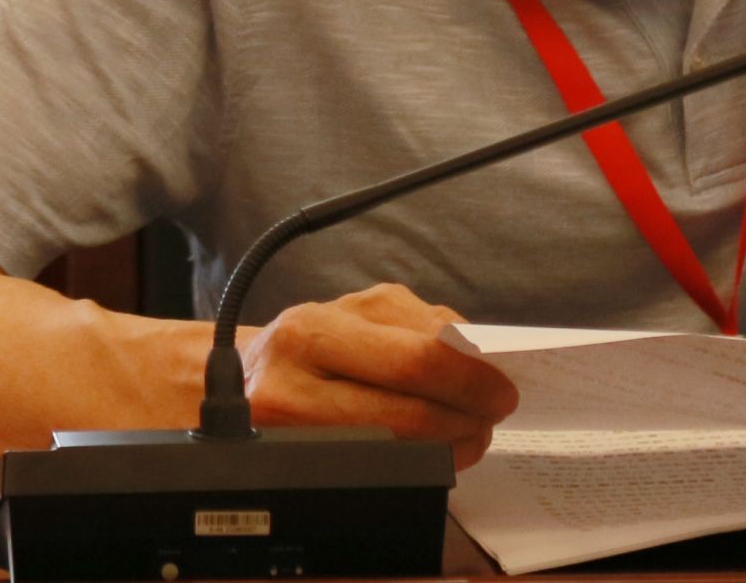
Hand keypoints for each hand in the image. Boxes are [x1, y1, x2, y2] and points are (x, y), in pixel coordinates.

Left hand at [241, 282, 518, 467]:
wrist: (246, 374)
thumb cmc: (284, 428)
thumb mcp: (310, 455)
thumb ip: (371, 449)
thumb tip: (453, 440)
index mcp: (285, 399)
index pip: (389, 415)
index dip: (445, 431)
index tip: (476, 441)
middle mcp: (306, 340)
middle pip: (415, 361)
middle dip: (470, 391)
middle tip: (499, 412)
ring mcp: (340, 306)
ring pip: (428, 331)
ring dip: (469, 366)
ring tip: (486, 396)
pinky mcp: (368, 291)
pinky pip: (428, 314)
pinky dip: (457, 344)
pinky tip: (465, 367)